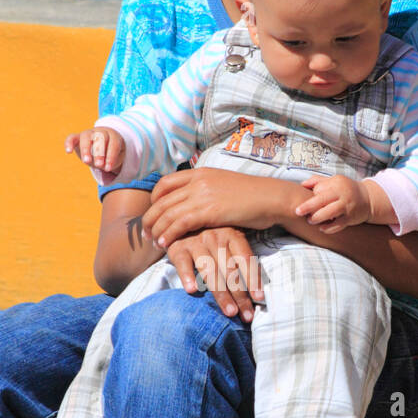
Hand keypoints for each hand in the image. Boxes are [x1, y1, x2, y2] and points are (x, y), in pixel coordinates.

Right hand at [66, 127, 124, 177]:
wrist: (103, 145)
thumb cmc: (111, 154)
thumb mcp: (115, 159)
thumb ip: (109, 162)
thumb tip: (101, 166)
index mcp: (113, 136)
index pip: (113, 144)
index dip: (111, 156)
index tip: (108, 169)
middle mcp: (100, 132)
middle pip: (100, 138)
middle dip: (99, 152)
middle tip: (98, 165)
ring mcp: (88, 133)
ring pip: (86, 136)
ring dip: (86, 149)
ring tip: (86, 161)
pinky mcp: (77, 137)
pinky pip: (72, 137)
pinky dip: (69, 143)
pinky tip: (68, 151)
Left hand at [141, 167, 286, 246]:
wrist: (271, 198)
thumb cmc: (252, 196)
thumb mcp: (224, 185)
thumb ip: (206, 190)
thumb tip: (194, 200)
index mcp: (200, 172)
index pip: (165, 183)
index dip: (154, 200)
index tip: (153, 214)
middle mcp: (197, 181)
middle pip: (161, 200)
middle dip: (149, 218)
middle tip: (145, 233)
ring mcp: (202, 195)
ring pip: (167, 213)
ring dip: (156, 229)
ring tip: (152, 242)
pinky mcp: (209, 211)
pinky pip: (179, 223)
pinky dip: (168, 234)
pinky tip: (164, 244)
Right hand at [166, 227, 263, 320]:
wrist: (178, 220)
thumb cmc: (210, 236)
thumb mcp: (227, 238)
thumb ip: (239, 258)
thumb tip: (257, 290)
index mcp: (232, 235)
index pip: (246, 259)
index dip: (254, 279)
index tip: (259, 299)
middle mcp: (216, 237)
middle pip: (230, 270)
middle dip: (240, 295)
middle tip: (247, 315)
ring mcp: (196, 242)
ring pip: (210, 271)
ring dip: (221, 293)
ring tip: (230, 312)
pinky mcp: (178, 247)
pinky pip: (183, 263)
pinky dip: (187, 276)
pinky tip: (192, 291)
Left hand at [294, 174, 375, 232]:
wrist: (368, 199)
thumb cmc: (346, 189)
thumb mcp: (334, 180)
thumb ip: (318, 181)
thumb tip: (302, 184)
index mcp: (336, 183)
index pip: (319, 189)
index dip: (310, 196)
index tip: (304, 201)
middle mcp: (342, 194)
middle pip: (323, 200)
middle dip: (308, 206)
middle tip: (298, 212)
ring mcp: (347, 206)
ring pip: (330, 212)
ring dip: (318, 218)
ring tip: (310, 221)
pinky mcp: (351, 218)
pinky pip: (339, 224)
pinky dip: (329, 228)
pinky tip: (322, 229)